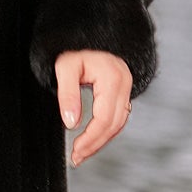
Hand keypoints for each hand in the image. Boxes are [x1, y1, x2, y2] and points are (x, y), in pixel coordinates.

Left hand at [53, 50, 132, 166]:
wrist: (90, 32)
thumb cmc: (76, 48)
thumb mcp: (65, 68)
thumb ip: (67, 95)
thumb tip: (71, 124)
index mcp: (112, 79)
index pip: (104, 118)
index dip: (90, 139)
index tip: (75, 151)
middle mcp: (124, 85)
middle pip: (114, 125)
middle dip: (95, 144)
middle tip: (76, 158)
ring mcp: (126, 88)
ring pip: (119, 123)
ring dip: (101, 141)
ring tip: (82, 153)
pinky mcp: (123, 92)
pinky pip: (118, 117)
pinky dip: (106, 131)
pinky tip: (93, 140)